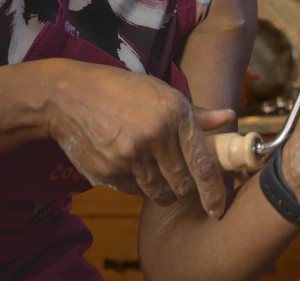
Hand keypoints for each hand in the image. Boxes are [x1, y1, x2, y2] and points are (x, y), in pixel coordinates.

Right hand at [42, 60, 233, 216]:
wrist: (70, 96)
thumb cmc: (121, 91)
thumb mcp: (161, 93)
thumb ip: (196, 114)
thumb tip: (228, 117)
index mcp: (174, 113)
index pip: (202, 163)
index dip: (214, 191)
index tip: (219, 209)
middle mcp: (154, 136)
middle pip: (182, 185)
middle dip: (186, 190)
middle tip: (182, 184)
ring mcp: (129, 156)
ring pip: (158, 194)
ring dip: (162, 191)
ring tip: (153, 171)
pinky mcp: (108, 172)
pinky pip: (134, 192)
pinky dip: (138, 186)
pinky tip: (130, 165)